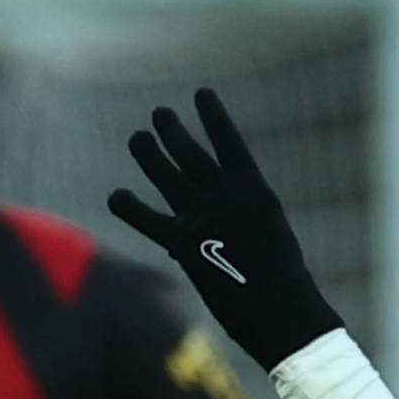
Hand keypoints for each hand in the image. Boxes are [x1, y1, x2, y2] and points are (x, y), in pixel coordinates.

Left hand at [106, 88, 345, 371]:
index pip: (228, 141)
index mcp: (253, 188)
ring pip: (166, 175)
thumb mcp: (270, 231)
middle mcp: (224, 195)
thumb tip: (224, 210)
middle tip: (159, 114)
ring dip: (149, 153)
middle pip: (190, 153)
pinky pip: (147, 219)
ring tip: (138, 137)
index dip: (213, 116)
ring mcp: (202, 216)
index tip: (201, 93)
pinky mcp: (183, 242)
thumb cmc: (281, 277)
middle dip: (172, 130)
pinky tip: (117, 197)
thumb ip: (243, 213)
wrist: (277, 304)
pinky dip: (129, 207)